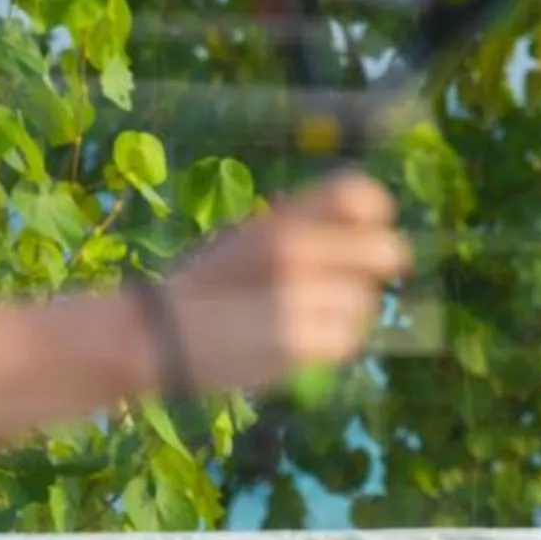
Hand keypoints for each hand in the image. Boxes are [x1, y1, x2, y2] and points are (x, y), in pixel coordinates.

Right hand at [152, 171, 413, 395]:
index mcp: (279, 219)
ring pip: (366, 301)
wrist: (156, 335)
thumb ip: (300, 228)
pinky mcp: (298, 342)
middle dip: (381, 266)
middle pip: (385, 250)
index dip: (375, 213)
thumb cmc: (203, 290)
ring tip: (312, 318)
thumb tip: (370, 230)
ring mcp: (297, 297)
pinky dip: (334, 344)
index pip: (358, 195)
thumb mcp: (244, 241)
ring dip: (350, 311)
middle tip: (365, 280)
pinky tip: (304, 344)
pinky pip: (348, 340)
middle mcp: (292, 251)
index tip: (371, 229)